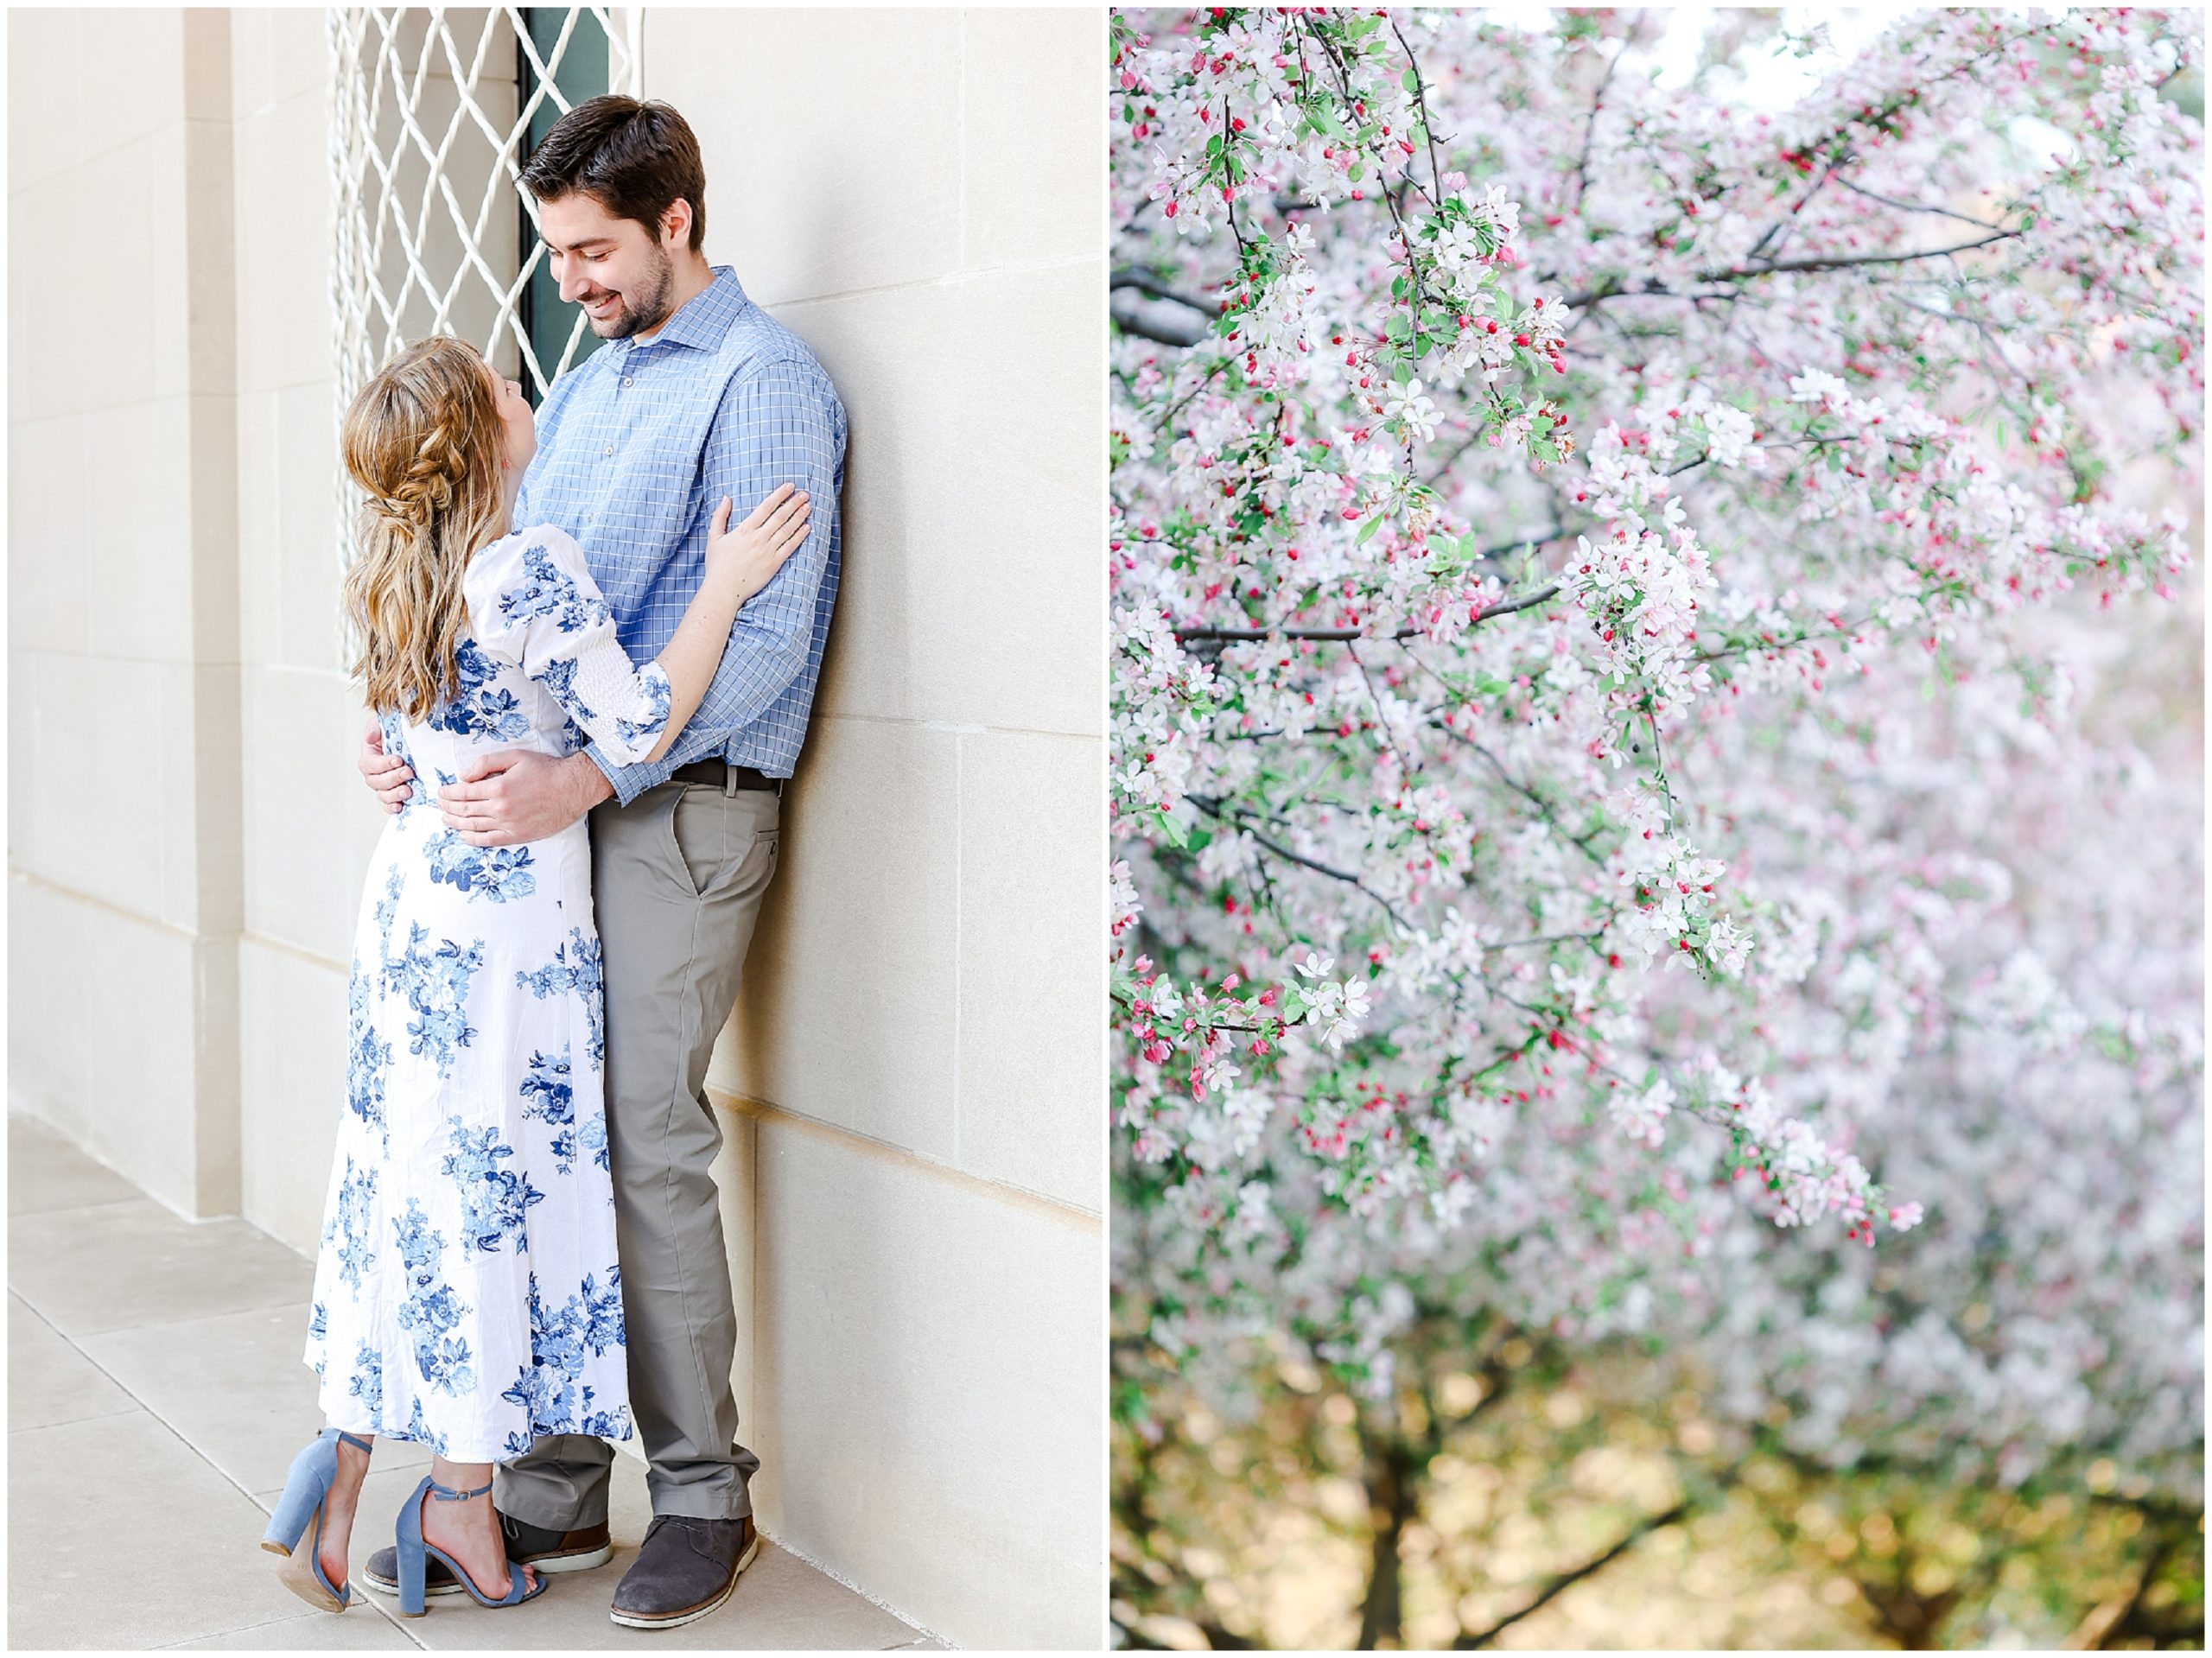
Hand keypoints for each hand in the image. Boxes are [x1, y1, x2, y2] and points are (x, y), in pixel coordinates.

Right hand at [360, 716, 413, 812]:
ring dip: (394, 795)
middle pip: (376, 782)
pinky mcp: (393, 794)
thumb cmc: (394, 731)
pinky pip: (388, 805)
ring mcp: (382, 786)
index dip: (383, 764)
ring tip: (408, 791)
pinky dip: (392, 808)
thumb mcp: (382, 724)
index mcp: (369, 757)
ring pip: (382, 795)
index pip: (370, 764)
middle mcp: (373, 774)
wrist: (408, 739)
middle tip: (409, 772)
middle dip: (393, 778)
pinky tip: (400, 807)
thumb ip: (375, 729)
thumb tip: (369, 738)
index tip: (399, 759)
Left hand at [439, 750, 612, 845]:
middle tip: (440, 804)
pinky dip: (473, 839)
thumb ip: (486, 762)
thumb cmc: (547, 770)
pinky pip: (489, 840)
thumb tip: (464, 775)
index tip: (442, 791)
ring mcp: (509, 824)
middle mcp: (500, 808)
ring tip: (446, 818)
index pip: (462, 792)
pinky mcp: (518, 835)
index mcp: (498, 787)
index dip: (448, 792)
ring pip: (473, 826)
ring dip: (455, 822)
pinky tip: (463, 835)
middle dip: (447, 806)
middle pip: (464, 810)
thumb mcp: (515, 756)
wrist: (572, 788)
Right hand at [704, 483, 810, 602]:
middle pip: (780, 516)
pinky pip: (790, 547)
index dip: (779, 495)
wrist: (724, 589)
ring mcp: (767, 551)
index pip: (766, 507)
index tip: (789, 486)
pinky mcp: (774, 564)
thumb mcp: (713, 538)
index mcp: (744, 530)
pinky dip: (799, 536)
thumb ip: (720, 516)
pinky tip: (807, 528)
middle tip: (804, 494)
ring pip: (787, 530)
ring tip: (808, 507)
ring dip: (799, 517)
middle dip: (793, 503)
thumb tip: (726, 498)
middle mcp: (758, 538)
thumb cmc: (717, 565)